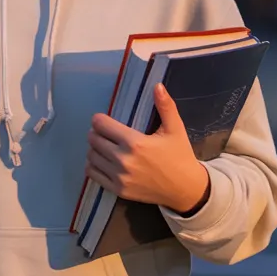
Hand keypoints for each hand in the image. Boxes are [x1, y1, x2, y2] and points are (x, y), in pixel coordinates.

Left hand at [85, 84, 210, 214]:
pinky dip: (93, 165)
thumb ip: (165, 106)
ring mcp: (119, 177)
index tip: (104, 120)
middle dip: (96, 132)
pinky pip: (93, 174)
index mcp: (135, 142)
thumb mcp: (175, 129)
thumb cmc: (179, 156)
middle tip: (104, 132)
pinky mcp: (118, 190)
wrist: (185, 189)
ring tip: (104, 146)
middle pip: (93, 139)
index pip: (101, 125)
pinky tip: (102, 161)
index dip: (100, 119)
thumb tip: (157, 85)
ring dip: (94, 148)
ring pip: (91, 156)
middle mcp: (123, 160)